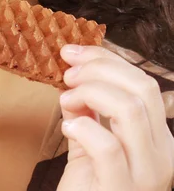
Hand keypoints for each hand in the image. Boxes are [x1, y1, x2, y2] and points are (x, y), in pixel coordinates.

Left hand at [56, 45, 173, 190]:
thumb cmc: (89, 184)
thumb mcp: (90, 140)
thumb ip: (86, 108)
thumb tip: (73, 71)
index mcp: (159, 138)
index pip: (143, 84)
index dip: (106, 59)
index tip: (72, 51)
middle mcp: (163, 154)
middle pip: (142, 90)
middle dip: (99, 69)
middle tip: (67, 73)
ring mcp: (147, 174)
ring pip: (131, 111)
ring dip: (90, 93)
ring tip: (66, 100)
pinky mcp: (121, 189)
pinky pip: (108, 146)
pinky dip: (83, 128)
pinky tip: (69, 129)